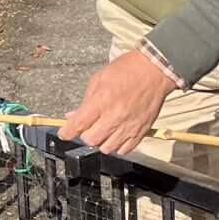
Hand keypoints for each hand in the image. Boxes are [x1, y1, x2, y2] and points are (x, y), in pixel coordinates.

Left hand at [61, 51, 177, 155]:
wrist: (154, 70)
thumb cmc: (126, 70)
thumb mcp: (99, 79)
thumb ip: (85, 101)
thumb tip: (73, 116)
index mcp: (101, 101)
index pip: (78, 125)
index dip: (67, 132)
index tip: (64, 133)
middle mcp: (114, 116)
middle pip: (91, 139)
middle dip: (85, 134)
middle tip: (88, 127)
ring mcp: (129, 126)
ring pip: (107, 148)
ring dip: (101, 141)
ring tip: (103, 130)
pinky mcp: (141, 131)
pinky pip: (125, 149)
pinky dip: (117, 145)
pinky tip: (116, 135)